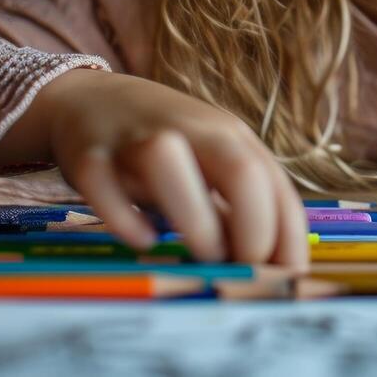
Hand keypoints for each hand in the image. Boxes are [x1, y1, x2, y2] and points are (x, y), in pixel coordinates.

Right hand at [35, 69, 307, 267]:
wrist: (93, 99)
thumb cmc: (166, 141)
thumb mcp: (210, 162)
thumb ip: (238, 204)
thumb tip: (271, 263)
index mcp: (227, 135)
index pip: (273, 183)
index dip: (287, 236)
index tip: (287, 276)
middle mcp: (189, 131)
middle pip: (240, 170)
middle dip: (255, 229)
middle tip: (246, 268)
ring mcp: (136, 140)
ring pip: (170, 165)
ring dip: (196, 221)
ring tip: (204, 255)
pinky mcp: (89, 157)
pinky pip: (104, 187)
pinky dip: (126, 219)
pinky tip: (144, 239)